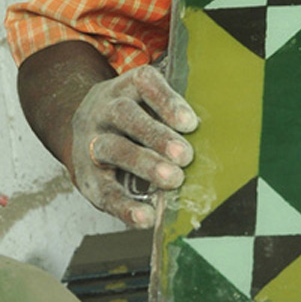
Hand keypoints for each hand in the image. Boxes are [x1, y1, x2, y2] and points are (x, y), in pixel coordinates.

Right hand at [70, 65, 197, 227]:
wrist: (85, 131)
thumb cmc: (136, 116)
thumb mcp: (148, 101)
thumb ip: (175, 112)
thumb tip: (215, 133)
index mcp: (126, 87)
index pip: (144, 84)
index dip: (167, 101)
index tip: (190, 123)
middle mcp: (104, 109)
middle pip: (126, 116)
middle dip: (157, 136)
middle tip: (185, 156)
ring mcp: (92, 140)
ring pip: (113, 148)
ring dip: (144, 164)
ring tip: (173, 179)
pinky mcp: (85, 174)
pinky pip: (103, 190)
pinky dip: (125, 206)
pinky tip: (146, 217)